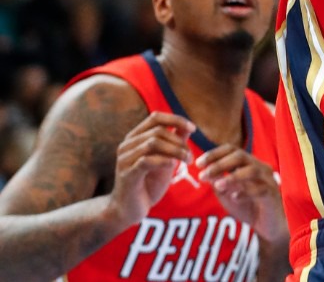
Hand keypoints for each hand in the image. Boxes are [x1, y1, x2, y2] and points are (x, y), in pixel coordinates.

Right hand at [107, 111, 192, 226]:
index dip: (176, 119)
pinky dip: (164, 160)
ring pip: (153, 143)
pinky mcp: (126, 174)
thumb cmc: (147, 185)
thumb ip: (174, 143)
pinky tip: (173, 166)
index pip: (156, 117)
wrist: (128, 211)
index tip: (193, 129)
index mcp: (134, 137)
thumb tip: (188, 126)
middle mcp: (127, 145)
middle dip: (179, 141)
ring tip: (187, 161)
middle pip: (157, 131)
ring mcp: (124, 159)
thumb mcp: (164, 160)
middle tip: (190, 155)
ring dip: (175, 150)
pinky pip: (146, 160)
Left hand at [197, 144, 287, 242]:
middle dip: (220, 164)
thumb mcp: (228, 195)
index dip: (215, 154)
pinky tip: (234, 198)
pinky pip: (260, 189)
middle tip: (203, 175)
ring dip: (232, 177)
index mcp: (248, 164)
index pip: (232, 150)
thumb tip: (206, 173)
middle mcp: (259, 167)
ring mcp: (268, 180)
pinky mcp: (272, 195)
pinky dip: (246, 192)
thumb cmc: (248, 207)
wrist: (268, 226)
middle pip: (241, 156)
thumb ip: (219, 183)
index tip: (198, 163)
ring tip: (217, 186)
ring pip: (252, 170)